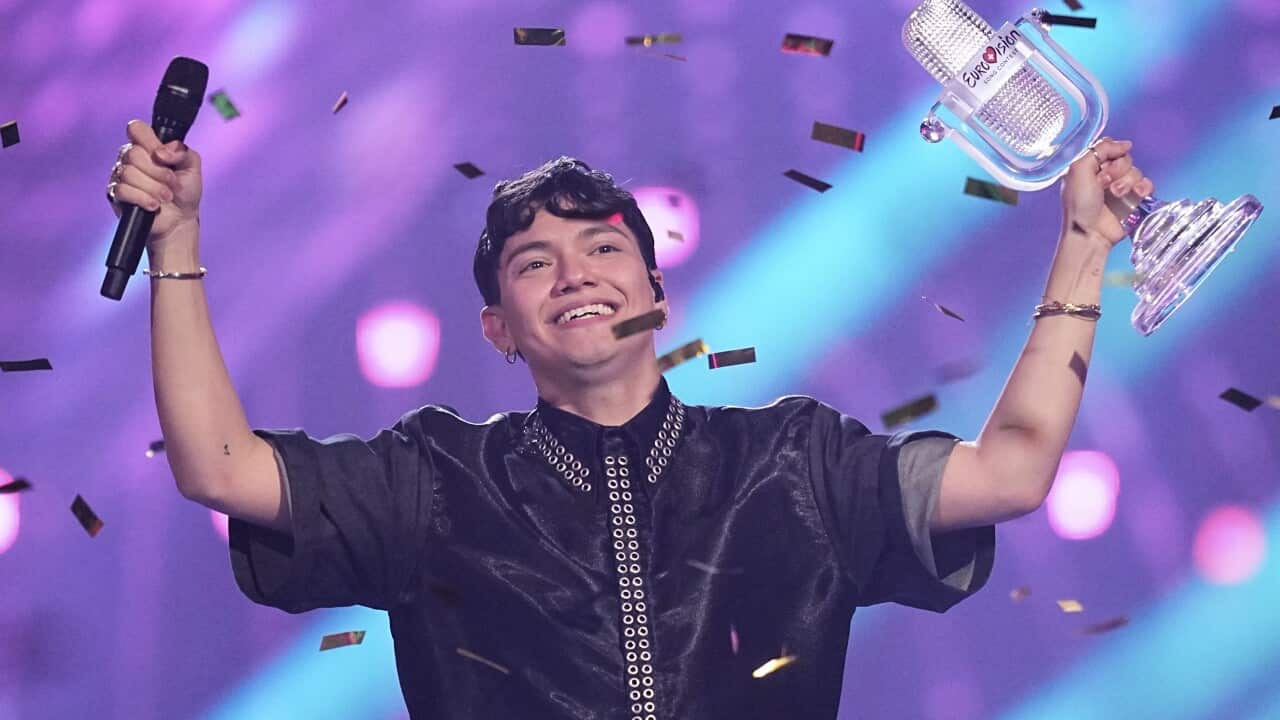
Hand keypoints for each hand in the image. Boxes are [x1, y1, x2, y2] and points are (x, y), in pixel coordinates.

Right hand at [105, 119, 202, 249]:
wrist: (180, 220)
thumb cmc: (185, 192)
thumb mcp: (193, 167)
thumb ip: (183, 151)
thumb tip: (162, 151)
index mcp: (148, 147)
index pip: (136, 129)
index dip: (149, 141)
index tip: (163, 157)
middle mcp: (131, 158)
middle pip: (134, 153)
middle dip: (159, 172)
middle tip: (172, 183)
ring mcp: (121, 176)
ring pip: (129, 173)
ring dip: (154, 187)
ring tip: (166, 197)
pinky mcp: (116, 195)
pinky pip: (123, 190)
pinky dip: (143, 198)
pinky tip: (154, 205)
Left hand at [1060, 137, 1154, 247]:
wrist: (1089, 233)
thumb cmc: (1079, 205)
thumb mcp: (1079, 170)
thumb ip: (1099, 150)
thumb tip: (1125, 144)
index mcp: (1089, 167)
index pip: (1109, 148)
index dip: (1110, 154)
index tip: (1103, 166)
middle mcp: (1105, 176)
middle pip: (1124, 158)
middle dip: (1116, 170)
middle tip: (1104, 184)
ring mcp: (1120, 188)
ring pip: (1135, 171)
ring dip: (1126, 181)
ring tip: (1115, 195)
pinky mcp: (1133, 200)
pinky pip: (1147, 184)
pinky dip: (1144, 187)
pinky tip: (1137, 194)